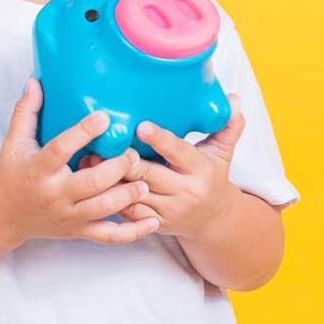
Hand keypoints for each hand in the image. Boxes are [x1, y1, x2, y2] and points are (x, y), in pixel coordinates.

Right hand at [0, 77, 158, 246]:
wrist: (3, 215)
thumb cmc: (11, 173)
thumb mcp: (13, 142)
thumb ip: (25, 111)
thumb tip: (36, 81)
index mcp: (38, 169)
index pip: (61, 149)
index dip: (83, 132)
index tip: (104, 117)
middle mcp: (54, 194)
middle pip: (91, 183)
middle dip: (117, 168)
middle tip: (133, 153)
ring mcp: (68, 215)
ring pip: (103, 209)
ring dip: (128, 196)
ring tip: (145, 182)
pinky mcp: (77, 231)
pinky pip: (109, 237)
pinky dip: (132, 232)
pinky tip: (152, 222)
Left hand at [98, 93, 246, 238]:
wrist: (214, 219)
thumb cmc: (212, 176)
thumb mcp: (223, 152)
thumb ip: (229, 125)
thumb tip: (234, 99)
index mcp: (201, 170)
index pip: (179, 152)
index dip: (160, 139)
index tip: (141, 126)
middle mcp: (185, 192)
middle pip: (149, 174)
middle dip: (125, 159)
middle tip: (103, 141)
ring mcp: (168, 210)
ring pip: (133, 194)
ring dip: (110, 178)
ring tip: (90, 159)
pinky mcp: (154, 224)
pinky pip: (127, 212)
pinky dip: (109, 198)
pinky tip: (93, 183)